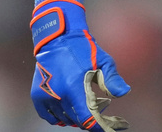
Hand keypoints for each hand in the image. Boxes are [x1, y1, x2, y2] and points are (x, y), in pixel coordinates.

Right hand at [30, 0, 129, 130]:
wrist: (57, 38)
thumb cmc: (83, 48)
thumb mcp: (103, 61)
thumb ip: (113, 80)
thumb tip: (124, 93)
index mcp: (74, 87)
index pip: (87, 118)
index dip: (99, 126)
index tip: (111, 127)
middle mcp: (58, 95)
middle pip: (77, 120)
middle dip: (91, 119)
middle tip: (103, 109)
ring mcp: (45, 97)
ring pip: (64, 119)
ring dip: (77, 117)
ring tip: (87, 104)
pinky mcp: (37, 96)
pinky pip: (49, 117)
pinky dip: (60, 117)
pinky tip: (71, 110)